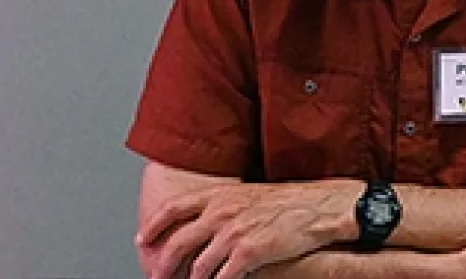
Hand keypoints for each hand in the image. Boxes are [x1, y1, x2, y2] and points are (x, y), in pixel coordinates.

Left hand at [136, 180, 360, 278]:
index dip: (153, 226)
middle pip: (177, 243)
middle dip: (163, 265)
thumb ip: (226, 206)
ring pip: (197, 267)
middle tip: (158, 276)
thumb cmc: (293, 201)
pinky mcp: (248, 253)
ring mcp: (233, 234)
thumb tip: (210, 221)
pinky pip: (222, 278)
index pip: (173, 209)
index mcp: (220, 196)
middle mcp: (221, 213)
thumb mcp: (251, 195)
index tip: (143, 240)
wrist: (322, 207)